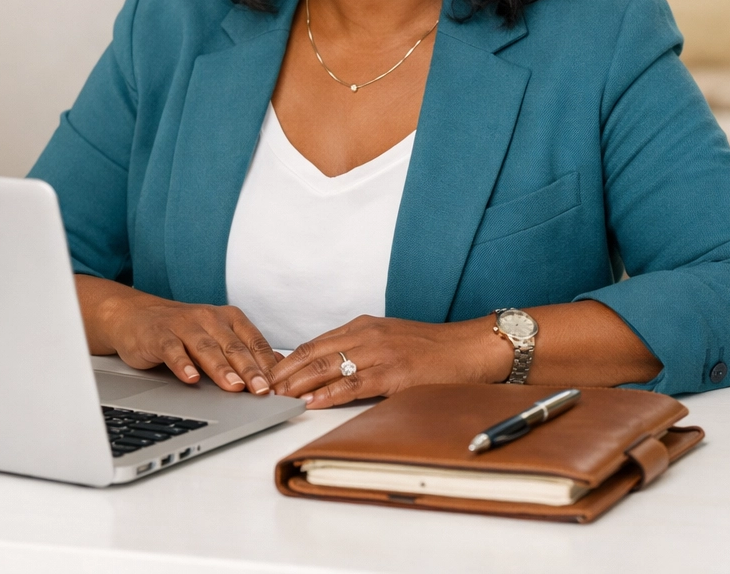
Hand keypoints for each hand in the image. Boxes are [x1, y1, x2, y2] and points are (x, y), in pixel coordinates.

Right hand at [75, 276, 279, 394]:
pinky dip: (183, 365)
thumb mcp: (218, 335)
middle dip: (250, 370)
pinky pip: (173, 350)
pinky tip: (191, 379)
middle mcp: (209, 318)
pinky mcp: (159, 335)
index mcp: (229, 319)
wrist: (136, 315)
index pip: (253, 342)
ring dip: (221, 369)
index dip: (267, 364)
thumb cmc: (183, 330)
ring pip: (206, 348)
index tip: (278, 386)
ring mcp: (183, 325)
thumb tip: (279, 365)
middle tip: (261, 390)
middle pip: (233, 346)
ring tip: (234, 387)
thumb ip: (245, 349)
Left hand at [268, 314, 512, 408]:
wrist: (470, 347)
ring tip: (275, 396)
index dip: (286, 360)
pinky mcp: (394, 373)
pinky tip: (311, 402)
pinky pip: (354, 384)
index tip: (265, 374)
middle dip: (283, 372)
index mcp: (364, 326)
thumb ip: (361, 350)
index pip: (314, 343)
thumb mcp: (391, 340)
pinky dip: (329, 394)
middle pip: (313, 353)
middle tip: (259, 389)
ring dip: (297, 383)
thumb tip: (330, 370)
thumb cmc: (433, 349)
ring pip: (327, 366)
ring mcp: (380, 353)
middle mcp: (367, 335)